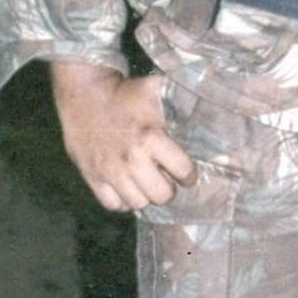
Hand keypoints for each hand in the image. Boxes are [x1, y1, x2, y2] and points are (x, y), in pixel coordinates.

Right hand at [51, 63, 196, 211]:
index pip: (183, 172)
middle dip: (168, 188)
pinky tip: (126, 187)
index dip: (189, 174)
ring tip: (145, 182)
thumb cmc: (126, 94)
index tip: (187, 173)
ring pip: (138, 203)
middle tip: (165, 179)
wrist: (85, 93)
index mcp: (151, 137)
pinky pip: (113, 205)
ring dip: (145, 195)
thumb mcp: (157, 91)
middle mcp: (131, 158)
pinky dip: (122, 201)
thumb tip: (212, 102)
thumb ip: (183, 101)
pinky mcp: (91, 176)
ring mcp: (109, 170)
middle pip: (162, 195)